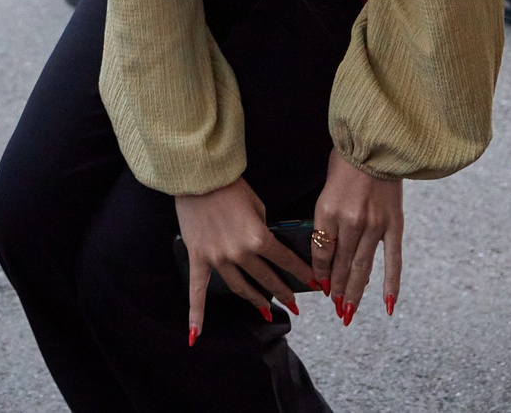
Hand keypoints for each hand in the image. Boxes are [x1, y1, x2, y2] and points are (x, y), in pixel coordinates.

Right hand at [175, 178, 315, 339]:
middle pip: (267, 279)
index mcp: (259, 238)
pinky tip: (195, 334)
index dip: (302, 274)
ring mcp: (218, 259)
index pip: (287, 262)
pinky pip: (197, 290)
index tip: (315, 284)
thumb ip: (263, 229)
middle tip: (295, 303)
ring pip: (240, 287)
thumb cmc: (230, 186)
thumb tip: (267, 247)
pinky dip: (196, 314)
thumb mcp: (257, 205)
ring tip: (267, 308)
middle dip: (284, 291)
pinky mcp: (199, 257)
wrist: (198, 175)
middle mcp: (240, 254)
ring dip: (256, 299)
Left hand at [311, 150, 404, 321]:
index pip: (321, 252)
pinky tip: (388, 304)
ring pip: (362, 267)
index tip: (321, 286)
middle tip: (336, 310)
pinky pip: (392, 260)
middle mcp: (350, 222)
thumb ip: (325, 218)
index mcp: (327, 212)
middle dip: (337, 290)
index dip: (320, 272)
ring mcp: (374, 226)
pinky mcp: (394, 225)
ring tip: (350, 312)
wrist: (375, 145)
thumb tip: (326, 247)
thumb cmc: (345, 164)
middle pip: (341, 265)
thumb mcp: (325, 189)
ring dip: (356, 292)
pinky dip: (391, 284)